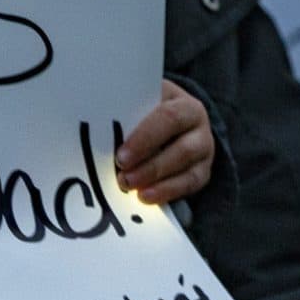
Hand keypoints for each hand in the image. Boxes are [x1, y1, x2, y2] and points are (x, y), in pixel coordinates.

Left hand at [116, 78, 214, 204]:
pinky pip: (189, 184)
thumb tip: (95, 127)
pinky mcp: (202, 171)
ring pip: (186, 166)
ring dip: (155, 179)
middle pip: (180, 147)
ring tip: (129, 186)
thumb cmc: (144, 109)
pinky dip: (166, 192)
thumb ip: (123, 112)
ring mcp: (203, 148)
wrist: (169, 119)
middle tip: (123, 177)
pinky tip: (145, 197)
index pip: (167, 118)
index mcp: (181, 102)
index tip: (121, 156)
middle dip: (149, 164)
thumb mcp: (137, 102)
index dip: (145, 139)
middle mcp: (197, 124)